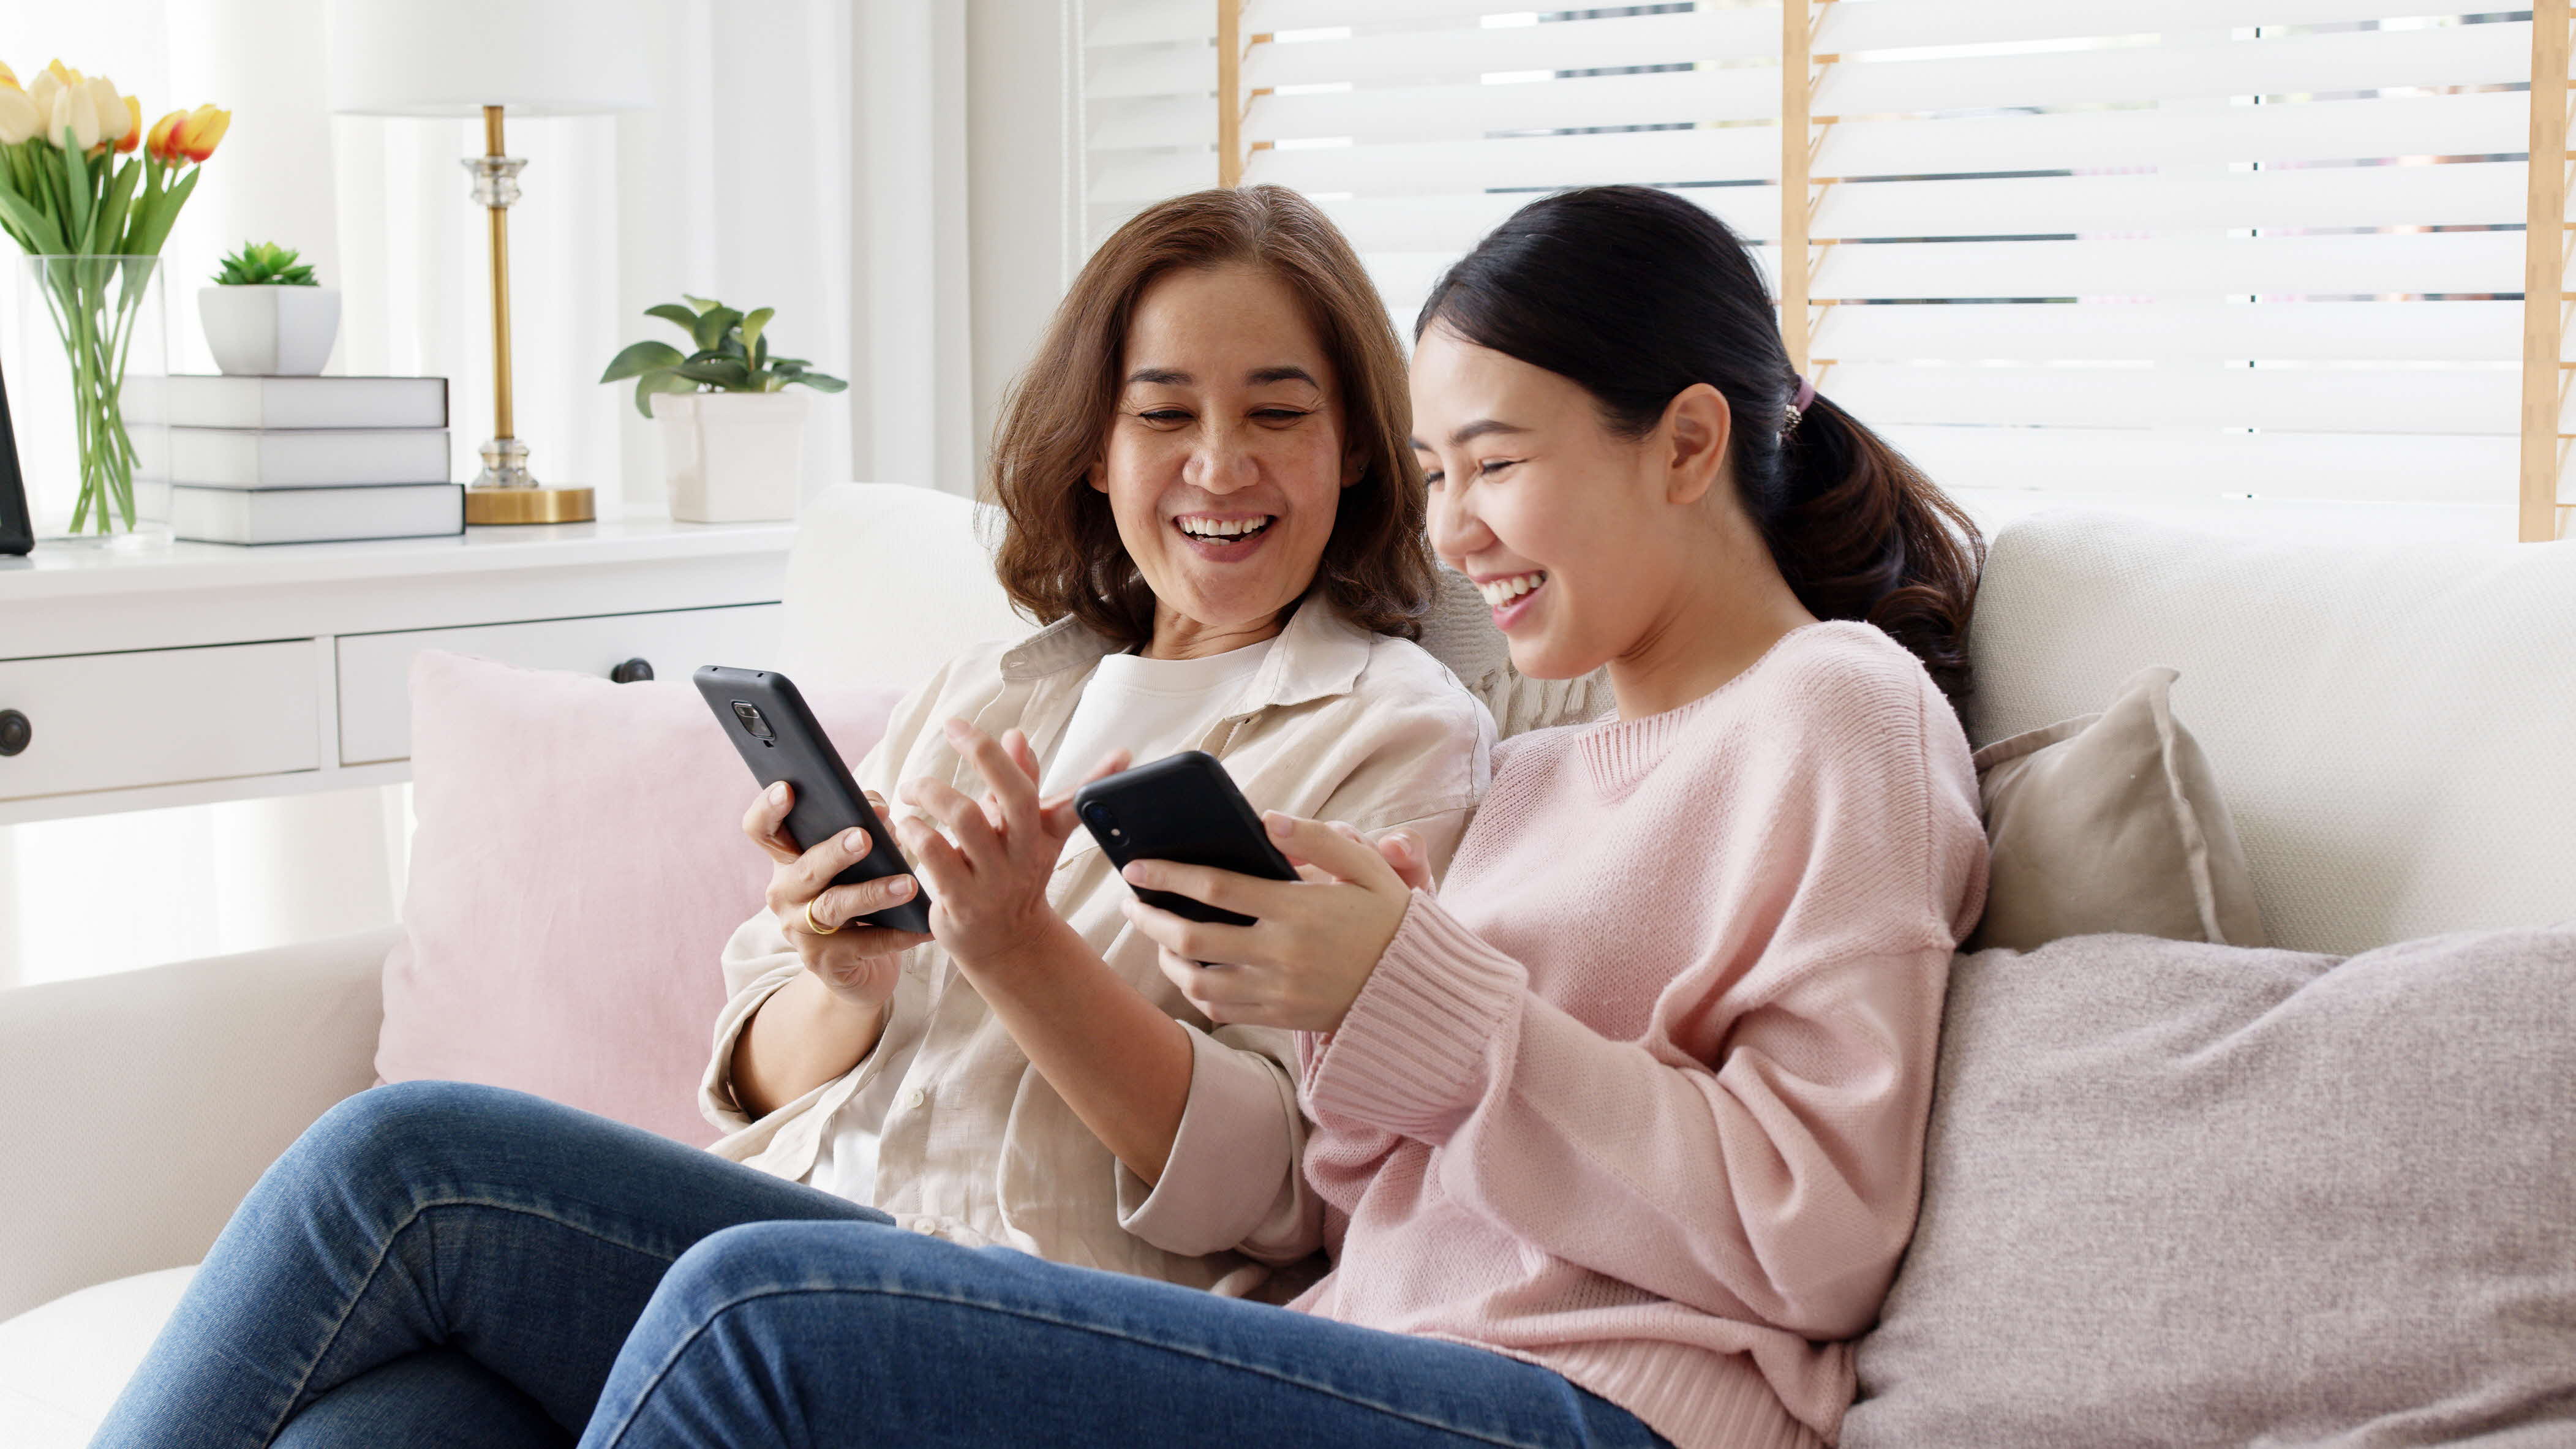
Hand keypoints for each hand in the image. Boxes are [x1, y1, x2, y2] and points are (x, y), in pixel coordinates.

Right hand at [743, 781, 929, 1010]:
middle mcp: (785, 894)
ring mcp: (800, 930)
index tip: (787, 789)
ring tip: (908, 885)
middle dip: (835, 851)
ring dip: (872, 893)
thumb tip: (877, 808)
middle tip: (865, 837)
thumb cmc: (859, 893)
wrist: (858, 967)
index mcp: (787, 860)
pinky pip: (865, 944)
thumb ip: (864, 825)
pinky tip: (923, 926)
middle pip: (804, 868)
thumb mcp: (858, 858)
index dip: (768, 809)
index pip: (762, 829)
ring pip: (833, 907)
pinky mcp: (824, 962)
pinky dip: (898, 935)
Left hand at [897, 719, 1129, 978]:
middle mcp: (1023, 856)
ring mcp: (993, 880)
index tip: (986, 727)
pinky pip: (933, 853)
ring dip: (933, 792)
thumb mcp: (1030, 833)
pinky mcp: (961, 902)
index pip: (1042, 789)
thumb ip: (1026, 783)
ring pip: (965, 818)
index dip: (1012, 756)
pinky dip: (914, 830)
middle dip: (982, 755)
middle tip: (951, 730)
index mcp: (1041, 835)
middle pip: (1010, 796)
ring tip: (911, 791)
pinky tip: (905, 826)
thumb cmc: (1015, 876)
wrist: (1008, 945)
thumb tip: (1017, 736)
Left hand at [1119, 812, 1416, 1031]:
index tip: (1136, 866)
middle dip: (1150, 916)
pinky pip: (1221, 1010)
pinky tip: (1190, 969)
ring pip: (1198, 980)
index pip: (1216, 887)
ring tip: (1157, 936)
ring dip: (1166, 957)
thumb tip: (1267, 819)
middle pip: (1193, 936)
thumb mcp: (1367, 868)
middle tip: (1130, 901)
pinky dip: (1195, 991)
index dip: (1169, 875)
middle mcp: (1282, 954)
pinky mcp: (1281, 1018)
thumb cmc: (1389, 918)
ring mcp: (1278, 991)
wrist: (1418, 988)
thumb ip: (1318, 839)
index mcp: (1298, 909)